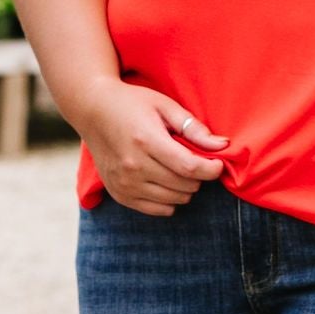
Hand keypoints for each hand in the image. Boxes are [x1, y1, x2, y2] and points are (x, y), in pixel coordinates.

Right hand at [81, 82, 227, 215]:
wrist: (92, 110)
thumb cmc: (132, 103)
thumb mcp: (164, 106)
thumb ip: (193, 128)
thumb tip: (222, 146)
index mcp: (146, 140)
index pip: (189, 167)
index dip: (211, 169)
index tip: (218, 164)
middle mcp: (133, 166)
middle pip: (184, 186)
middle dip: (198, 176)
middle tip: (194, 160)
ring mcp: (124, 183)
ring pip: (174, 200)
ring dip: (185, 188)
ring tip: (178, 168)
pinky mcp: (119, 194)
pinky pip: (157, 210)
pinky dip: (169, 200)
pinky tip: (165, 182)